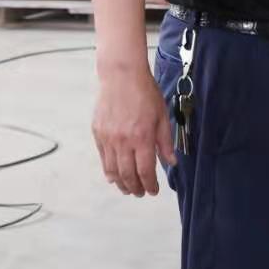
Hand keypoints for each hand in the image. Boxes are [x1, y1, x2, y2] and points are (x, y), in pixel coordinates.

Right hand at [92, 64, 174, 196]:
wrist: (121, 76)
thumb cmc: (145, 93)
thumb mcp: (162, 116)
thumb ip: (165, 142)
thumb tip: (171, 162)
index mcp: (142, 137)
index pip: (145, 171)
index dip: (149, 185)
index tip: (153, 191)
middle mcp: (123, 141)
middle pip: (127, 175)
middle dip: (135, 188)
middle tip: (141, 193)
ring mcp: (108, 138)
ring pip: (112, 171)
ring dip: (121, 183)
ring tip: (128, 188)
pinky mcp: (98, 133)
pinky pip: (103, 159)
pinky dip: (108, 171)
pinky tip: (114, 175)